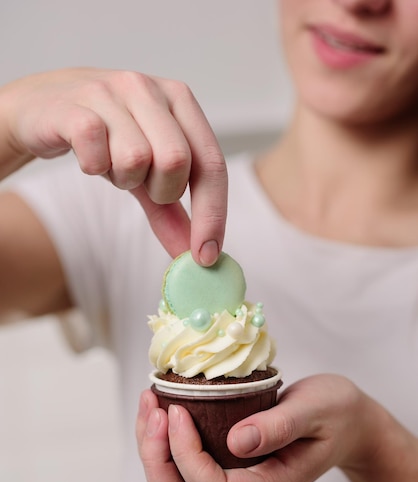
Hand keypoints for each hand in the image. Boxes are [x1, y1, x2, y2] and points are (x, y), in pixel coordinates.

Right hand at [1, 68, 226, 264]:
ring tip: (109, 163)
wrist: (40, 108)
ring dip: (122, 178)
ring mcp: (110, 93)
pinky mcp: (74, 106)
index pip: (212, 163)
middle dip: (161, 191)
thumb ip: (172, 213)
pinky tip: (88, 157)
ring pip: (135, 160)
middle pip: (176, 162)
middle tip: (141, 184)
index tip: (206, 256)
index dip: (212, 214)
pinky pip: (96, 156)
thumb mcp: (145, 174)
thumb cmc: (105, 140)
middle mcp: (148, 89)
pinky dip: (93, 168)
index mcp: (179, 99)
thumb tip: (196, 257)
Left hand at [136, 374, 382, 481]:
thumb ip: (281, 425)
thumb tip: (236, 441)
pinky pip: (181, 471)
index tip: (178, 409)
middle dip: (156, 458)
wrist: (347, 424)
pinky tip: (161, 410)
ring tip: (150, 404)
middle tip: (155, 410)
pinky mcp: (226, 469)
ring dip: (153, 451)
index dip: (185, 452)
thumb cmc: (336, 413)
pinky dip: (162, 444)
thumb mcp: (316, 409)